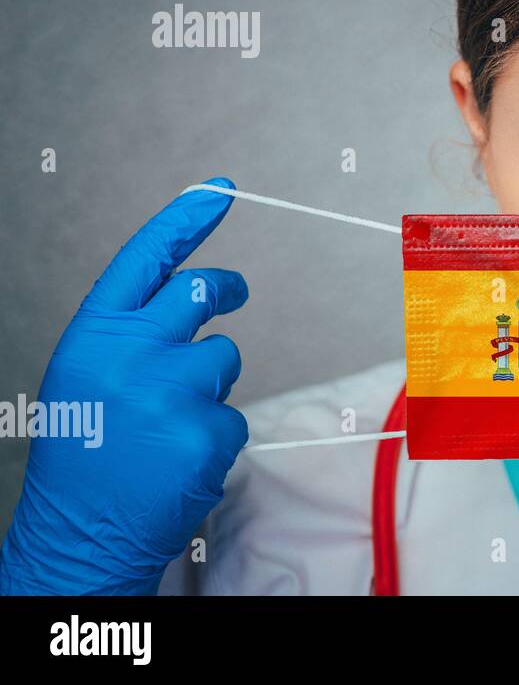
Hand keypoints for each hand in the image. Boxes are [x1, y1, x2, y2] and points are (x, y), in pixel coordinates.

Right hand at [0, 178, 248, 594]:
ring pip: (225, 357)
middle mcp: (130, 352)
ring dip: (210, 385)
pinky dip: (214, 436)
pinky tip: (177, 460)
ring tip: (165, 426)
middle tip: (235, 293)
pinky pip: (234, 414)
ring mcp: (171, 390)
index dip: (186, 219)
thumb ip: (133, 332)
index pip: (148, 258)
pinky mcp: (206, 429)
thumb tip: (196, 291)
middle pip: (202, 291)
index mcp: (94, 334)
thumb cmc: (85, 451)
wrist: (77, 534)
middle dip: (226, 289)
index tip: (220, 189)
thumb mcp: (89, 375)